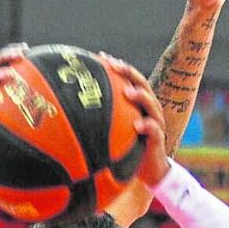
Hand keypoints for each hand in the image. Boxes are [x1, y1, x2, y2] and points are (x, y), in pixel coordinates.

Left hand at [100, 54, 169, 188]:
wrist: (149, 171)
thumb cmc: (128, 148)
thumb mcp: (113, 131)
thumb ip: (100, 119)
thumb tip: (70, 111)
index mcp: (138, 104)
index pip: (129, 80)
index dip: (117, 67)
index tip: (101, 56)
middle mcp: (148, 109)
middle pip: (142, 84)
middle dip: (129, 73)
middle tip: (115, 65)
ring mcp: (155, 123)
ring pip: (151, 104)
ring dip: (140, 96)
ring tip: (128, 92)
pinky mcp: (158, 140)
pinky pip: (155, 131)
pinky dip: (148, 126)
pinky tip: (138, 125)